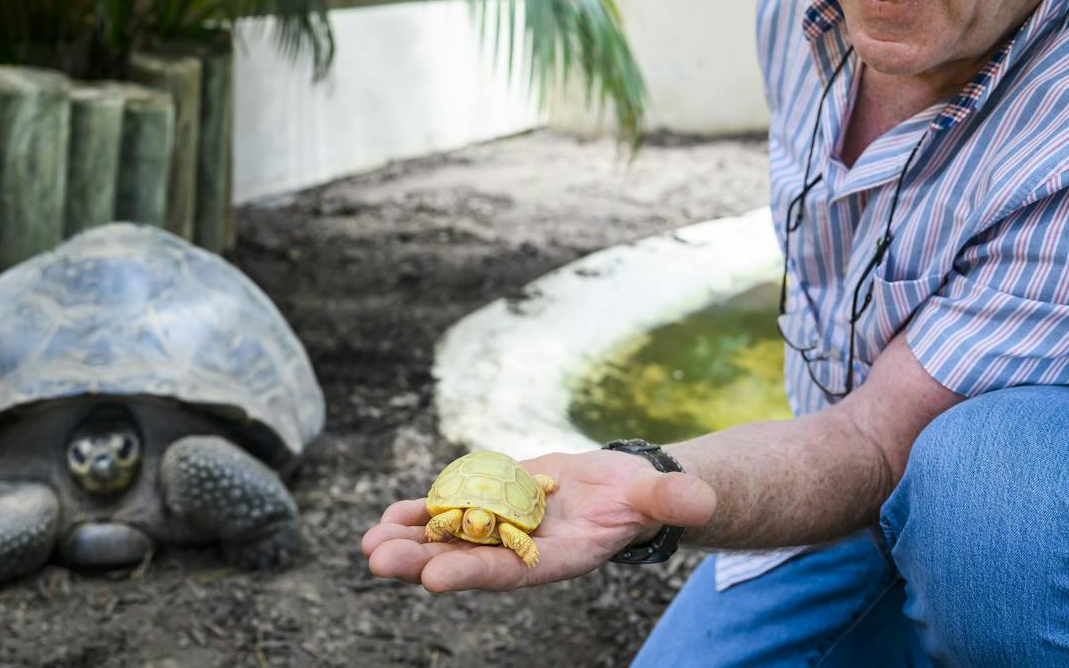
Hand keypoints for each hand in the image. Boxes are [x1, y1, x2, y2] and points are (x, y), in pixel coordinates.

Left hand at [359, 450, 715, 592]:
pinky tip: (388, 515)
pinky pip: (452, 512)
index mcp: (559, 556)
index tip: (431, 578)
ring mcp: (505, 528)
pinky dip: (421, 513)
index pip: (511, 570)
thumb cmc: (644, 498)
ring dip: (409, 541)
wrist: (625, 490)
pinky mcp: (496, 504)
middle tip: (376, 558)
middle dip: (420, 560)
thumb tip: (700, 499)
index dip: (472, 572)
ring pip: (450, 539)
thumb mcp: (658, 497)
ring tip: (368, 543)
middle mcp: (525, 549)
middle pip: (467, 559)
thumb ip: (671, 500)